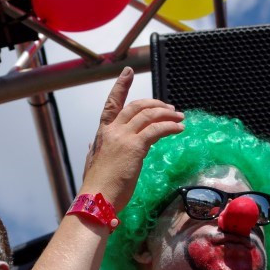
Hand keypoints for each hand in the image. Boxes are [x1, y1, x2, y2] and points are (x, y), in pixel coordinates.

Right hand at [82, 67, 184, 210]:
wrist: (97, 198)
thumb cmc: (96, 185)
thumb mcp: (92, 162)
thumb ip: (93, 150)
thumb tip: (89, 144)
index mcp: (102, 133)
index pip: (112, 104)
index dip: (120, 86)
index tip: (128, 72)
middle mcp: (113, 130)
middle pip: (136, 106)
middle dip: (155, 103)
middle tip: (170, 108)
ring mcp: (124, 137)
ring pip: (149, 115)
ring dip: (167, 114)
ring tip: (180, 118)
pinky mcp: (136, 147)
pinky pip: (157, 130)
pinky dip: (170, 127)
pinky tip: (179, 129)